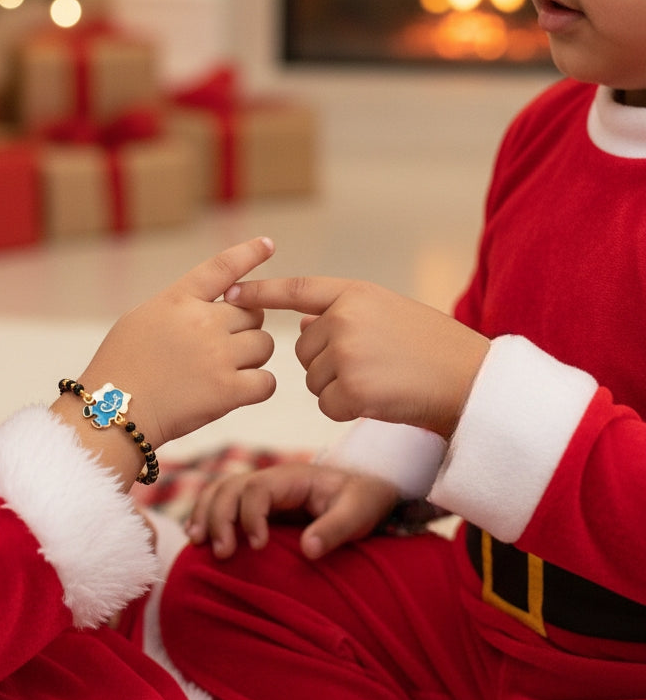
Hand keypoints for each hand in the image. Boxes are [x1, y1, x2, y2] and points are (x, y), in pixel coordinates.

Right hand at [72, 238, 276, 451]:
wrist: (112, 412)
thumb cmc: (120, 367)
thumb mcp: (140, 319)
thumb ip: (178, 306)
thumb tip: (213, 304)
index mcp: (178, 299)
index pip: (222, 267)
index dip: (249, 253)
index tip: (267, 244)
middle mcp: (202, 322)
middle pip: (253, 312)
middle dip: (244, 327)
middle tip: (223, 347)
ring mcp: (217, 355)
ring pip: (264, 344)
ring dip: (252, 357)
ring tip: (226, 370)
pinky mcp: (227, 391)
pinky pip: (267, 381)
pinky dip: (258, 386)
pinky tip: (240, 391)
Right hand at [186, 461, 398, 559]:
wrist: (368, 493)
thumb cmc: (365, 501)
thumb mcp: (360, 512)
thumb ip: (336, 528)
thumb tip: (308, 548)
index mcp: (293, 477)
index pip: (258, 489)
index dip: (251, 516)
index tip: (259, 546)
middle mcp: (271, 480)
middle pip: (231, 488)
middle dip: (220, 517)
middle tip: (223, 552)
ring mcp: (262, 491)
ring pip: (220, 492)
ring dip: (205, 514)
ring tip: (198, 543)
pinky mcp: (258, 506)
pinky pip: (223, 503)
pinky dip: (206, 516)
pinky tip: (197, 539)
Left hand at [226, 276, 488, 437]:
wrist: (470, 380)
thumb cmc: (434, 348)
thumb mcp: (389, 313)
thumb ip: (346, 313)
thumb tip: (304, 320)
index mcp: (355, 292)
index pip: (296, 289)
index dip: (260, 292)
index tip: (229, 295)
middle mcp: (345, 317)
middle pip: (303, 350)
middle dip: (327, 364)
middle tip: (373, 367)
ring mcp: (347, 351)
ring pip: (313, 380)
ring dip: (339, 389)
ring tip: (381, 381)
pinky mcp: (352, 387)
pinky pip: (328, 405)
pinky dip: (349, 410)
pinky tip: (380, 400)